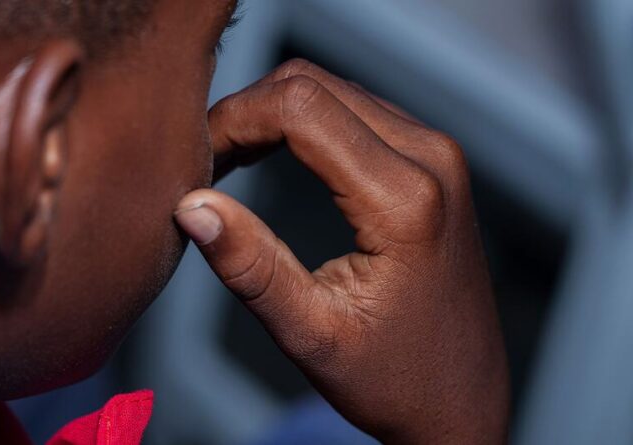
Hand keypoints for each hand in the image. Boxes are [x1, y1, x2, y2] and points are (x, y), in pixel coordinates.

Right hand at [175, 59, 508, 443]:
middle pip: (312, 84)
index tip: (198, 161)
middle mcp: (430, 158)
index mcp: (405, 199)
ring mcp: (436, 153)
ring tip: (229, 162)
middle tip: (206, 162)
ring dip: (270, 113)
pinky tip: (270, 156)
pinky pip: (354, 110)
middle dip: (246, 111)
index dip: (234, 120)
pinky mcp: (430, 160)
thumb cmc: (395, 380)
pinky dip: (301, 121)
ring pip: (331, 89)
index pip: (299, 108)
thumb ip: (250, 267)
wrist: (461, 398)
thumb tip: (192, 204)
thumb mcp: (312, 334)